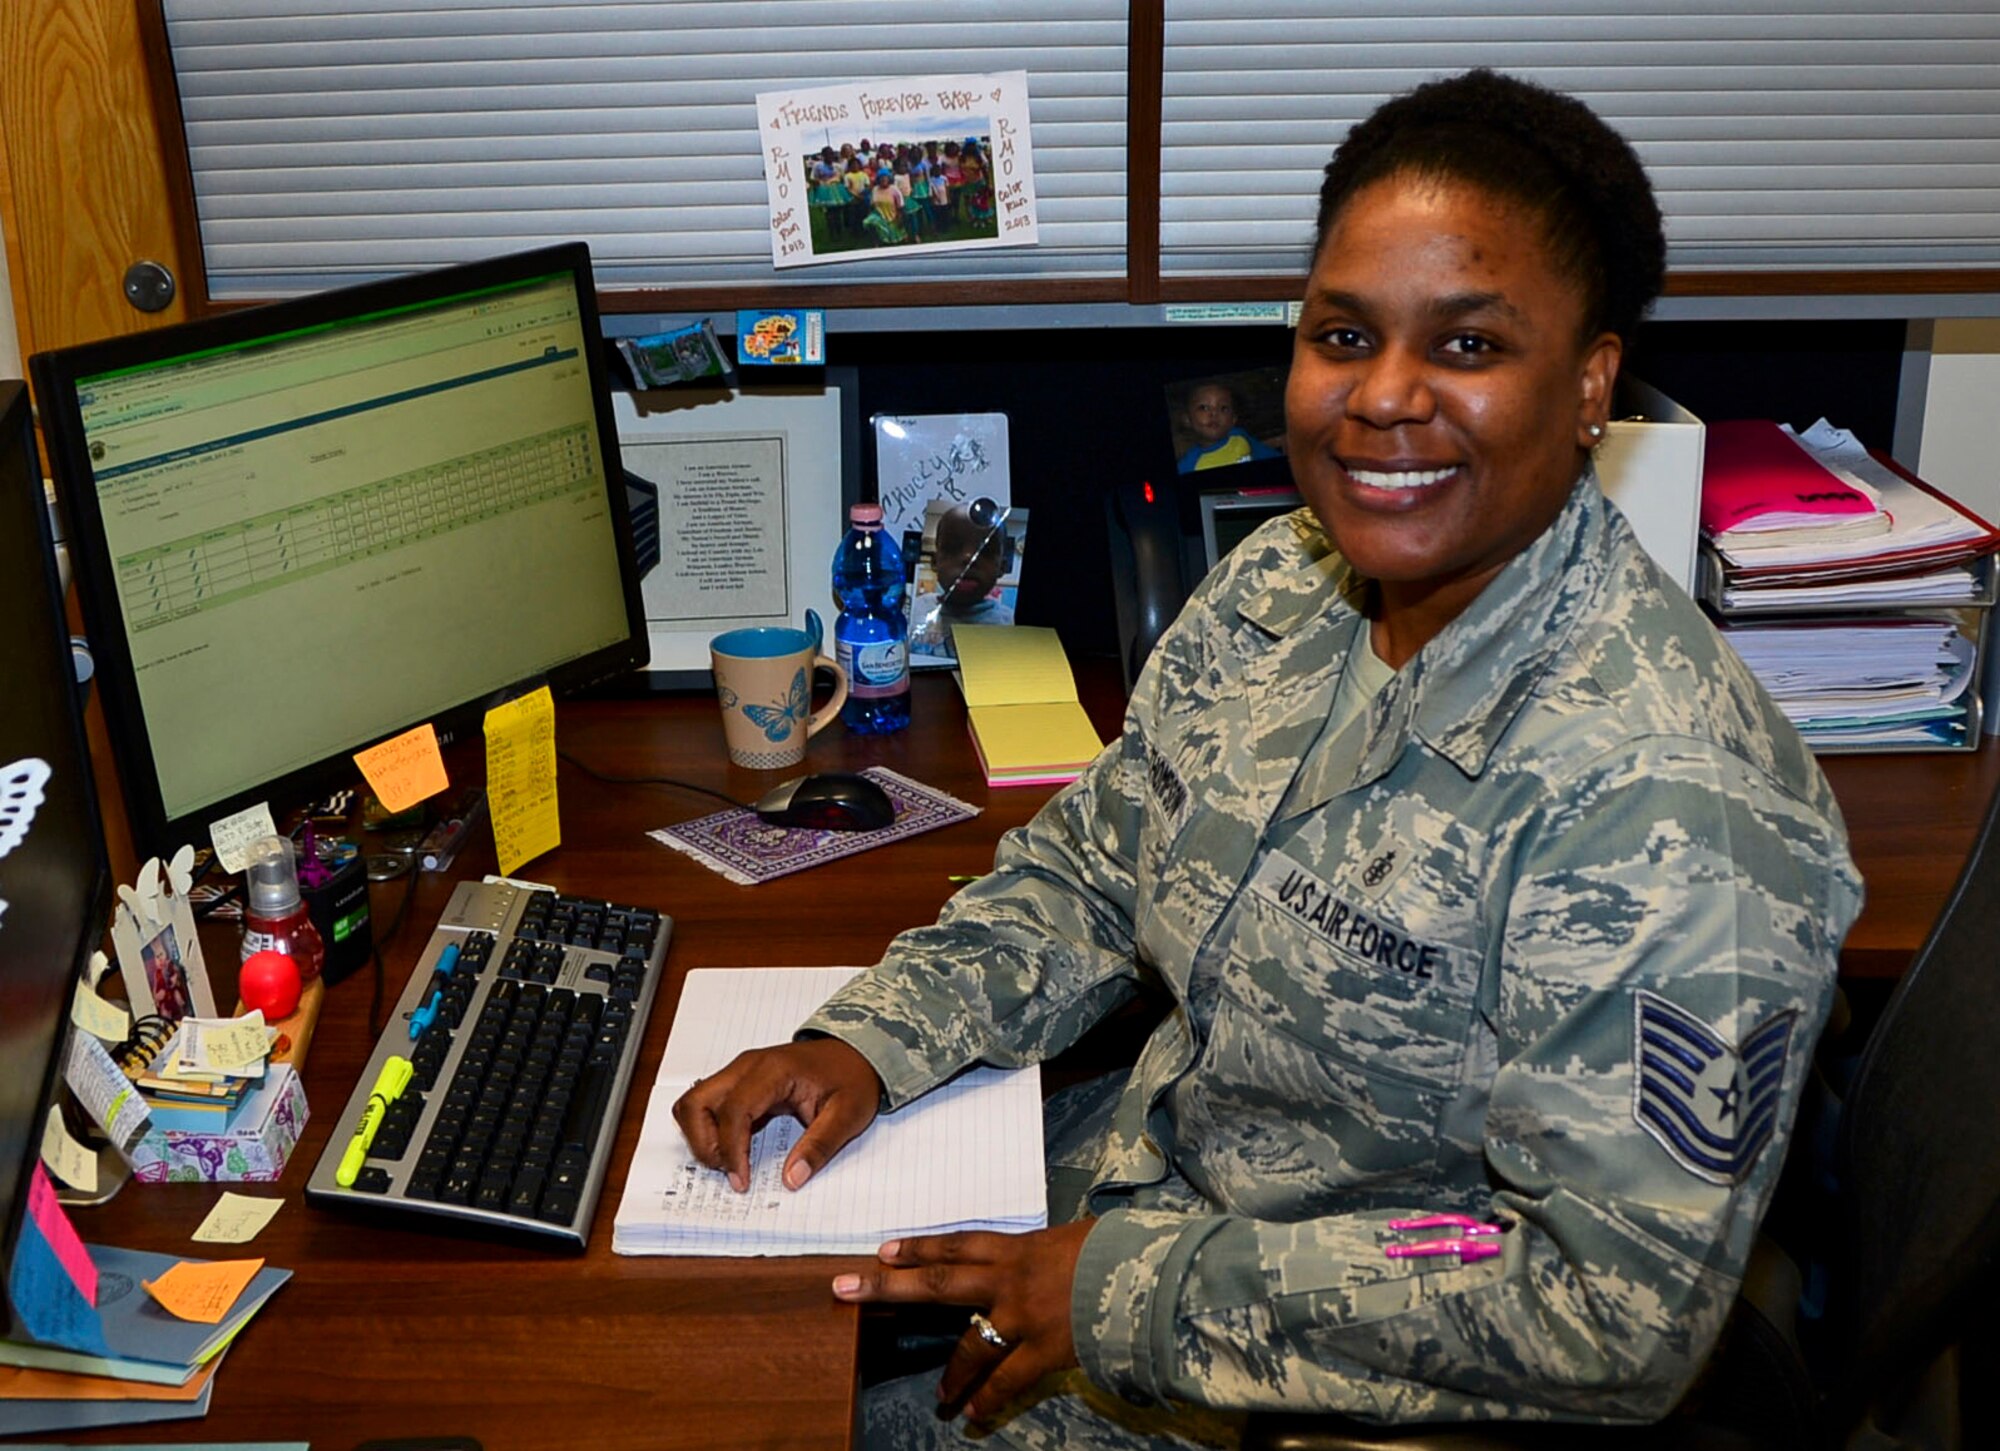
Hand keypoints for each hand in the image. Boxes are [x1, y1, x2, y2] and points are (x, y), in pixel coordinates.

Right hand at [671, 1037, 881, 1191]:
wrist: (855, 1054)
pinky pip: (707, 1105)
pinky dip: (709, 1130)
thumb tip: (792, 1180)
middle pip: (696, 1102)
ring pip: (693, 1103)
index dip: (731, 1150)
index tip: (742, 1181)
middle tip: (731, 1171)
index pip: (734, 1110)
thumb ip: (820, 1146)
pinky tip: (735, 1150)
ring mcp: (739, 1072)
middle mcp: (747, 1066)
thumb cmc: (852, 1079)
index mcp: (774, 1070)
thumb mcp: (848, 1115)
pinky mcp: (739, 1082)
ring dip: (701, 1136)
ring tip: (731, 1162)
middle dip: (703, 1143)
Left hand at [832, 1219, 1095, 1422]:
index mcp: (1016, 1247)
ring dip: (952, 1374)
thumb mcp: (1072, 1239)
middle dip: (888, 1284)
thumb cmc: (1114, 1248)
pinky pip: (1006, 1379)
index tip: (883, 1249)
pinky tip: (974, 1412)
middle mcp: (1008, 1278)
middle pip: (938, 1281)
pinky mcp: (1042, 1348)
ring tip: (940, 1398)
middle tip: (844, 1287)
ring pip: (970, 1344)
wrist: (1144, 1274)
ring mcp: (1021, 1315)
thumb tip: (1037, 1260)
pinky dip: (989, 1397)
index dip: (918, 1247)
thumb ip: (1044, 1253)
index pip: (956, 1245)